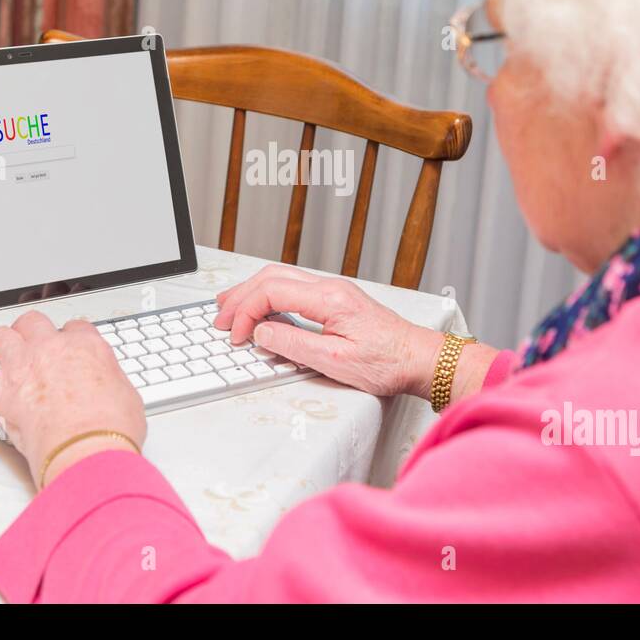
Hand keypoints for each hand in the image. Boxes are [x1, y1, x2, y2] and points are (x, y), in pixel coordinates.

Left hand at [0, 310, 145, 489]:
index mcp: (87, 347)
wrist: (88, 449)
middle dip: (31, 330)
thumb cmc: (109, 429)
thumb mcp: (127, 397)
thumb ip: (110, 383)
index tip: (68, 346)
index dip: (70, 337)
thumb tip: (107, 386)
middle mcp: (52, 348)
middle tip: (29, 340)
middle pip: (34, 323)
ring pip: (1, 335)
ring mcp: (22, 365)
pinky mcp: (0, 391)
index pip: (75, 329)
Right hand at [214, 265, 445, 398]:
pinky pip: (294, 287)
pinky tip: (261, 307)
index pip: (271, 292)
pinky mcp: (336, 300)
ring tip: (229, 306)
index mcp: (328, 298)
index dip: (246, 312)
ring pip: (281, 278)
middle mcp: (330, 287)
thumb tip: (261, 333)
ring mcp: (333, 291)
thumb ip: (294, 344)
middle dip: (240, 296)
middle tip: (219, 317)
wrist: (420, 359)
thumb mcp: (336, 361)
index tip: (235, 335)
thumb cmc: (388, 363)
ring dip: (252, 291)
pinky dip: (269, 294)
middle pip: (271, 277)